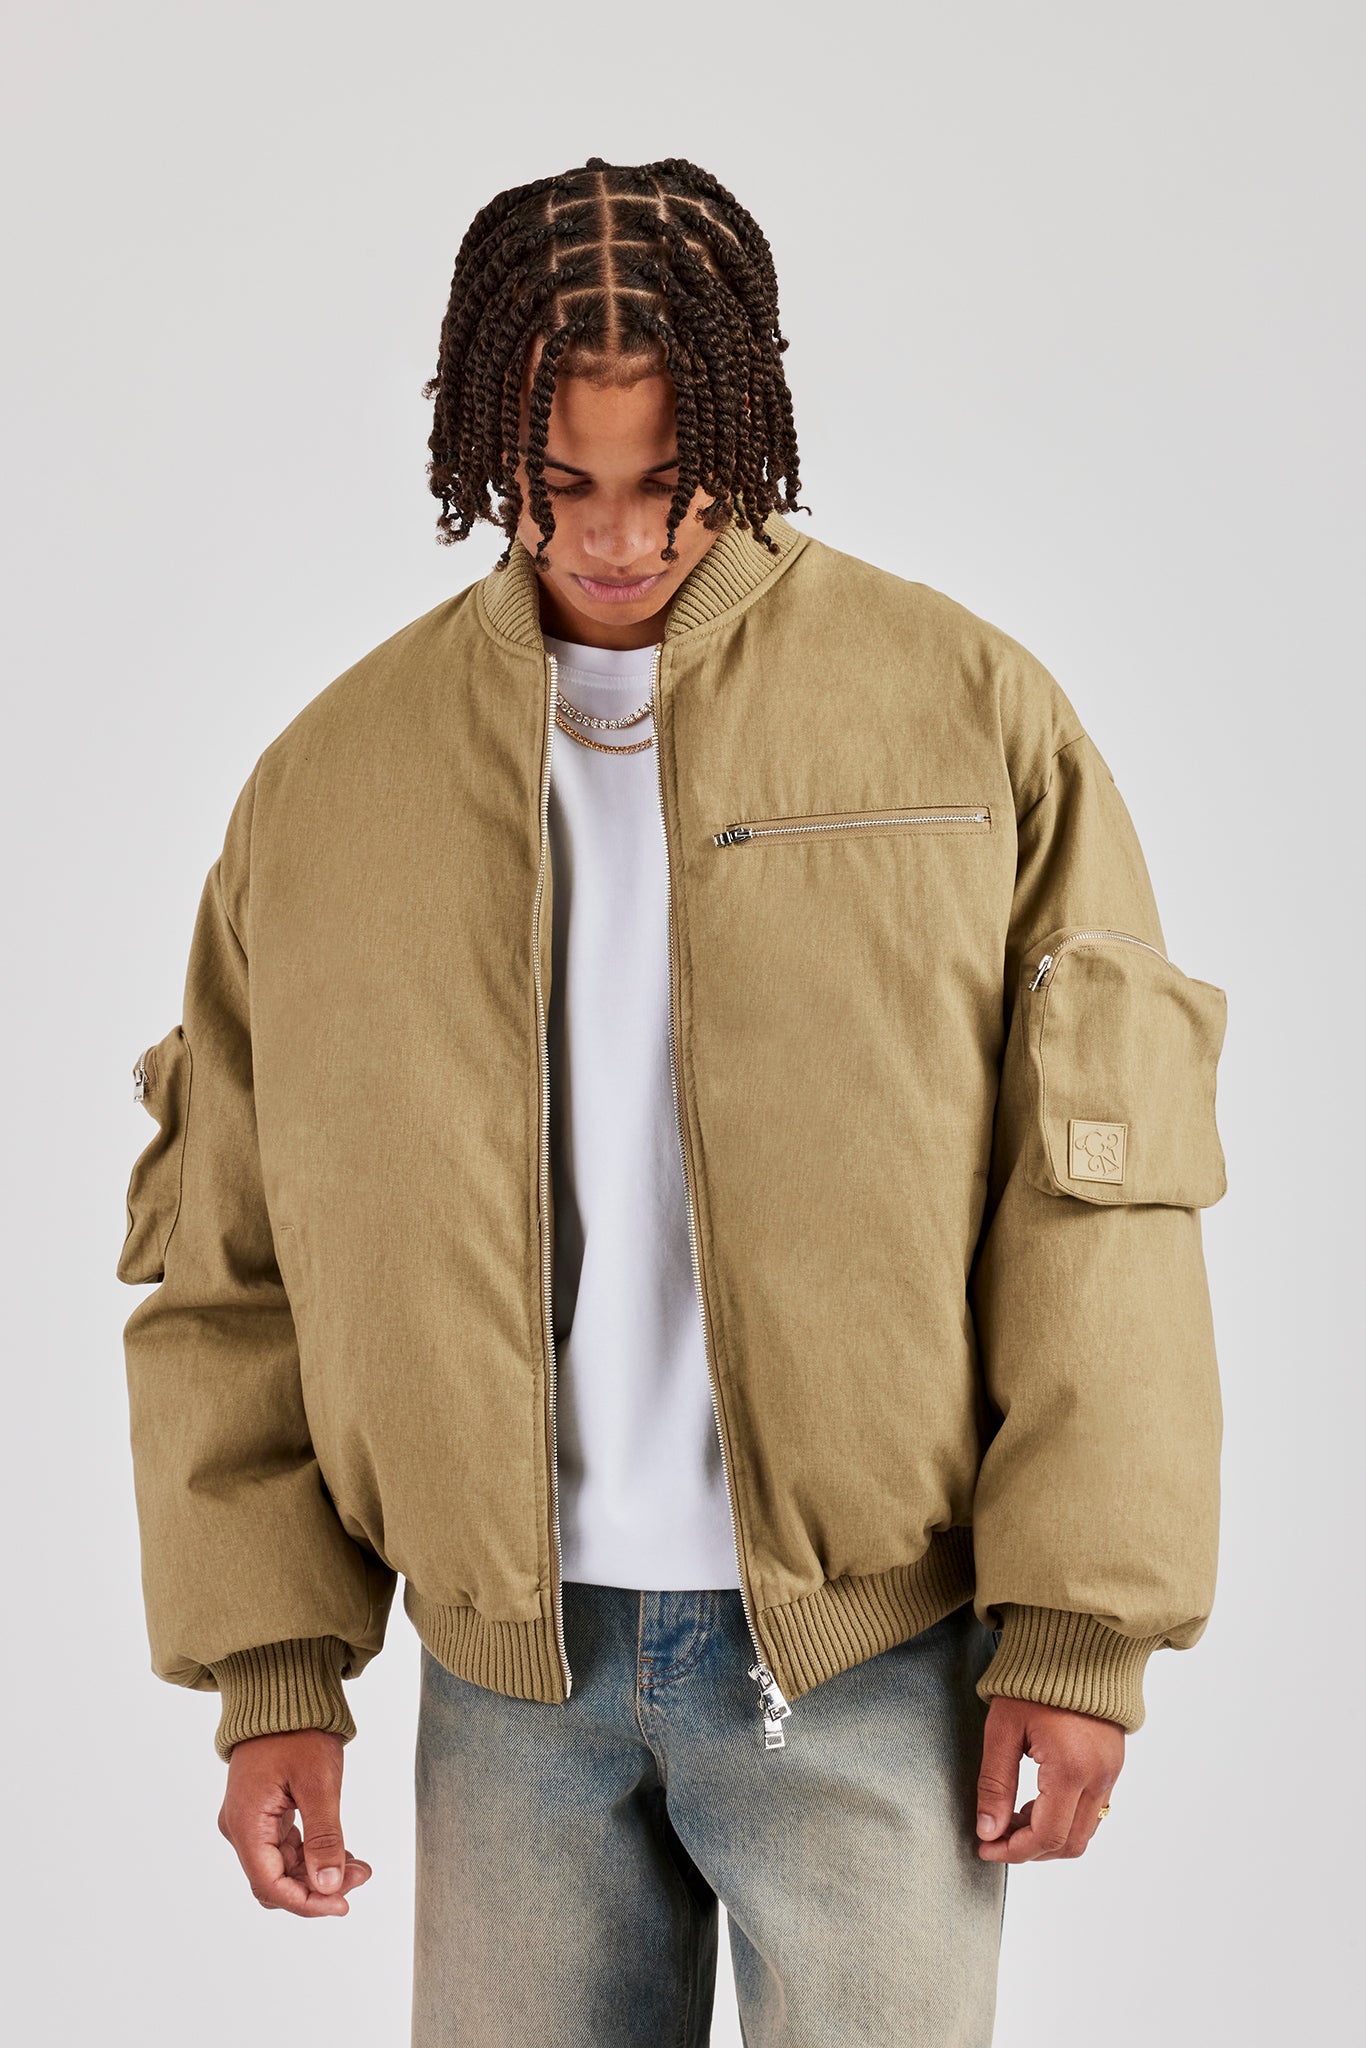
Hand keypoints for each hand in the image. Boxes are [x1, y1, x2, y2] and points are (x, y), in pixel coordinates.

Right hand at [217, 1729, 372, 1915]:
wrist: (283, 1691)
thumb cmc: (298, 1730)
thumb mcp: (318, 1782)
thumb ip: (323, 1836)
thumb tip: (328, 1886)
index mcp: (246, 1824)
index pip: (269, 1885)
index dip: (306, 1903)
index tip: (342, 1905)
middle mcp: (241, 1828)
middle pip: (274, 1881)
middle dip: (317, 1888)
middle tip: (359, 1878)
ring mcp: (251, 1821)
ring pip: (282, 1867)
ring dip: (318, 1872)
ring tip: (359, 1867)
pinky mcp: (264, 1812)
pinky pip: (286, 1848)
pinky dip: (313, 1854)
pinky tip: (343, 1854)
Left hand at [975, 1697, 1122, 1861]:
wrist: (1073, 1647)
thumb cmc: (1032, 1682)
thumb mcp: (1002, 1729)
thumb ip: (995, 1784)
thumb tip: (988, 1833)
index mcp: (1071, 1768)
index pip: (1046, 1836)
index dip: (1013, 1851)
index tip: (985, 1847)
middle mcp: (1099, 1777)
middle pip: (1069, 1844)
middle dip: (1031, 1850)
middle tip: (996, 1838)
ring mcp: (1111, 1773)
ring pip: (1084, 1833)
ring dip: (1048, 1837)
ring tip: (1012, 1819)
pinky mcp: (1113, 1766)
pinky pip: (1093, 1812)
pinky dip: (1065, 1820)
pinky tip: (1035, 1803)